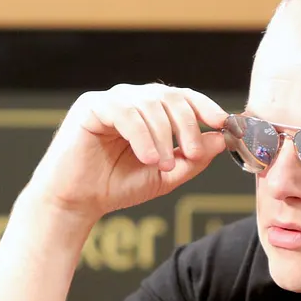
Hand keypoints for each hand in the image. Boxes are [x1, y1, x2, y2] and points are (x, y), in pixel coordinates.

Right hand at [26, 84, 228, 220]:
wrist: (76, 203)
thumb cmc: (117, 187)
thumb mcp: (166, 174)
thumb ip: (194, 158)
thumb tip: (222, 139)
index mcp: (149, 110)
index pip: (183, 97)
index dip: (205, 107)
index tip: (224, 124)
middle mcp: (131, 99)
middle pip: (171, 97)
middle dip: (188, 126)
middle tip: (195, 154)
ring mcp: (110, 100)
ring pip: (150, 104)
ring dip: (164, 136)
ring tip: (163, 165)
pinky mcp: (91, 107)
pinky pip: (125, 113)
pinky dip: (142, 136)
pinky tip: (148, 158)